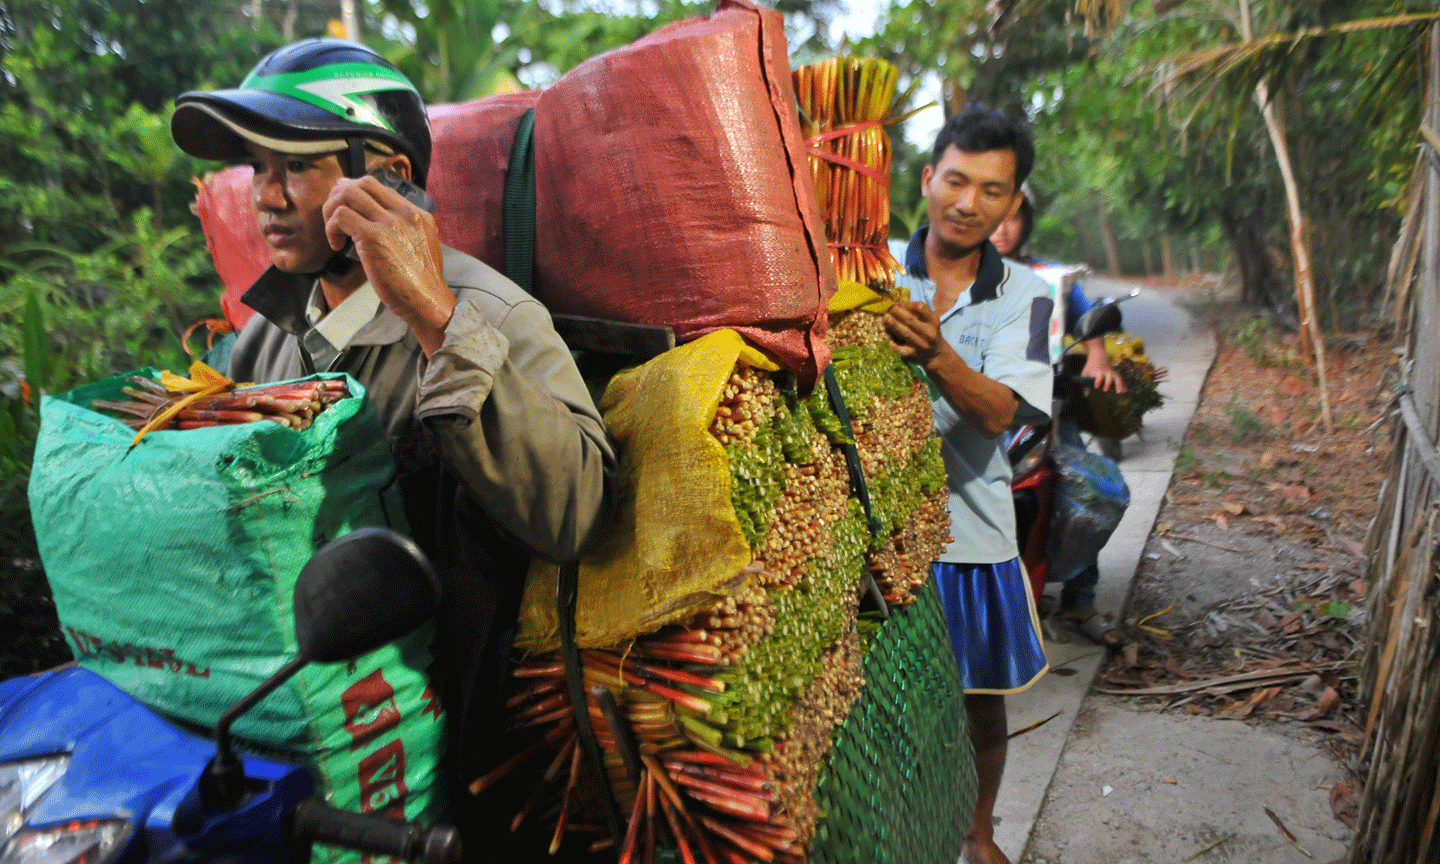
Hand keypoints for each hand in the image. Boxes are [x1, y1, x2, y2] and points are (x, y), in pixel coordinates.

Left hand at [323, 174, 456, 354]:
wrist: (427, 300)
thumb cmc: (421, 283)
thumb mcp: (422, 247)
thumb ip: (406, 231)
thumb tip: (380, 225)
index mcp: (417, 214)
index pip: (379, 186)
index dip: (356, 193)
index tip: (346, 209)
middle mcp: (404, 212)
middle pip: (362, 183)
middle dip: (341, 196)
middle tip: (334, 218)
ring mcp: (389, 222)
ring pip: (348, 194)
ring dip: (332, 210)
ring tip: (334, 232)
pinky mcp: (373, 236)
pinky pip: (341, 216)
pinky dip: (331, 228)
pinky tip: (336, 245)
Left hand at [883, 300, 946, 367]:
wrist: (936, 354)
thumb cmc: (928, 332)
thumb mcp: (929, 321)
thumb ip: (917, 313)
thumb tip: (897, 305)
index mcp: (933, 320)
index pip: (920, 308)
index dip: (907, 304)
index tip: (897, 303)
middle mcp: (929, 332)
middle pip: (910, 320)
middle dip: (897, 313)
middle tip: (888, 309)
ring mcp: (922, 344)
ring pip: (905, 333)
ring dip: (894, 325)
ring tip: (885, 318)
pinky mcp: (914, 354)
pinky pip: (903, 350)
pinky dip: (896, 346)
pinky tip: (890, 341)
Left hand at [1081, 342, 1124, 392]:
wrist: (1098, 356)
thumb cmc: (1090, 367)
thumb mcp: (1085, 374)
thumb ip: (1085, 385)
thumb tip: (1086, 395)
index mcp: (1098, 372)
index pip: (1099, 376)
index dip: (1098, 381)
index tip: (1096, 386)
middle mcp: (1106, 372)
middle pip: (1109, 377)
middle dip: (1108, 383)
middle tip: (1105, 390)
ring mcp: (1111, 373)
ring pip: (1117, 378)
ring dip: (1119, 385)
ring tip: (1120, 392)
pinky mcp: (1115, 374)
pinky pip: (1120, 379)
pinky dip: (1123, 385)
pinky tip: (1125, 391)